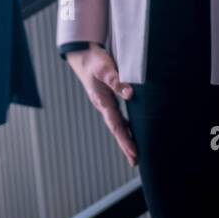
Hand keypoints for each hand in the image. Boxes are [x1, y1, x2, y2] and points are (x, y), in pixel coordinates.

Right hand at [67, 45, 136, 165]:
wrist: (83, 55)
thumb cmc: (93, 60)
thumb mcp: (104, 67)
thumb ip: (116, 80)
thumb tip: (130, 93)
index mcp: (101, 101)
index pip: (116, 125)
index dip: (125, 140)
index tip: (134, 153)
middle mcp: (104, 105)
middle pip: (116, 130)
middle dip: (126, 145)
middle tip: (135, 162)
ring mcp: (106, 104)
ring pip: (118, 125)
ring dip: (126, 138)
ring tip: (135, 153)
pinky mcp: (109, 100)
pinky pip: (119, 116)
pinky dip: (126, 126)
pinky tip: (133, 130)